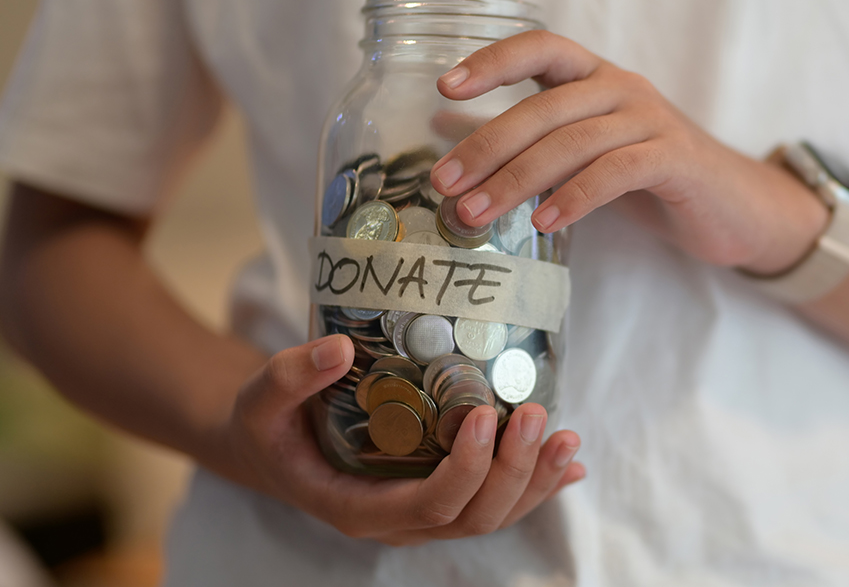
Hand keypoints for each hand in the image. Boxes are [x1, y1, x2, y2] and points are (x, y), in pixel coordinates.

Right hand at [220, 334, 583, 545]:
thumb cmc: (269, 426)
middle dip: (515, 472)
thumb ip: (292, 376)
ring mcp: (423, 513)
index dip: (466, 470)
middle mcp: (398, 521)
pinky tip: (568, 465)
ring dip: (535, 481)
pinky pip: (494, 500)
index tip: (485, 415)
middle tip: (536, 414)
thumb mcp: (261, 400)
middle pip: (474, 516)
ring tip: (567, 438)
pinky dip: (535, 485)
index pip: (429, 505)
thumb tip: (341, 347)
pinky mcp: (439, 494)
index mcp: (357, 507)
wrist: (274, 447)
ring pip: (492, 515)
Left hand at [431, 30, 828, 274]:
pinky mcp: (675, 159)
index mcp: (594, 78)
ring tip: (477, 215)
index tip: (446, 86)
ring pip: (573, 141)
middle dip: (488, 145)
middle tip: (446, 183)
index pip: (540, 47)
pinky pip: (616, 171)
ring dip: (518, 180)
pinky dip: (575, 197)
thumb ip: (521, 138)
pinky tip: (544, 223)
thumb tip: (445, 125)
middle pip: (544, 106)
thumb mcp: (579, 151)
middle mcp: (621, 88)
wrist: (730, 206)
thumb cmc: (647, 176)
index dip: (493, 61)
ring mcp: (651, 120)